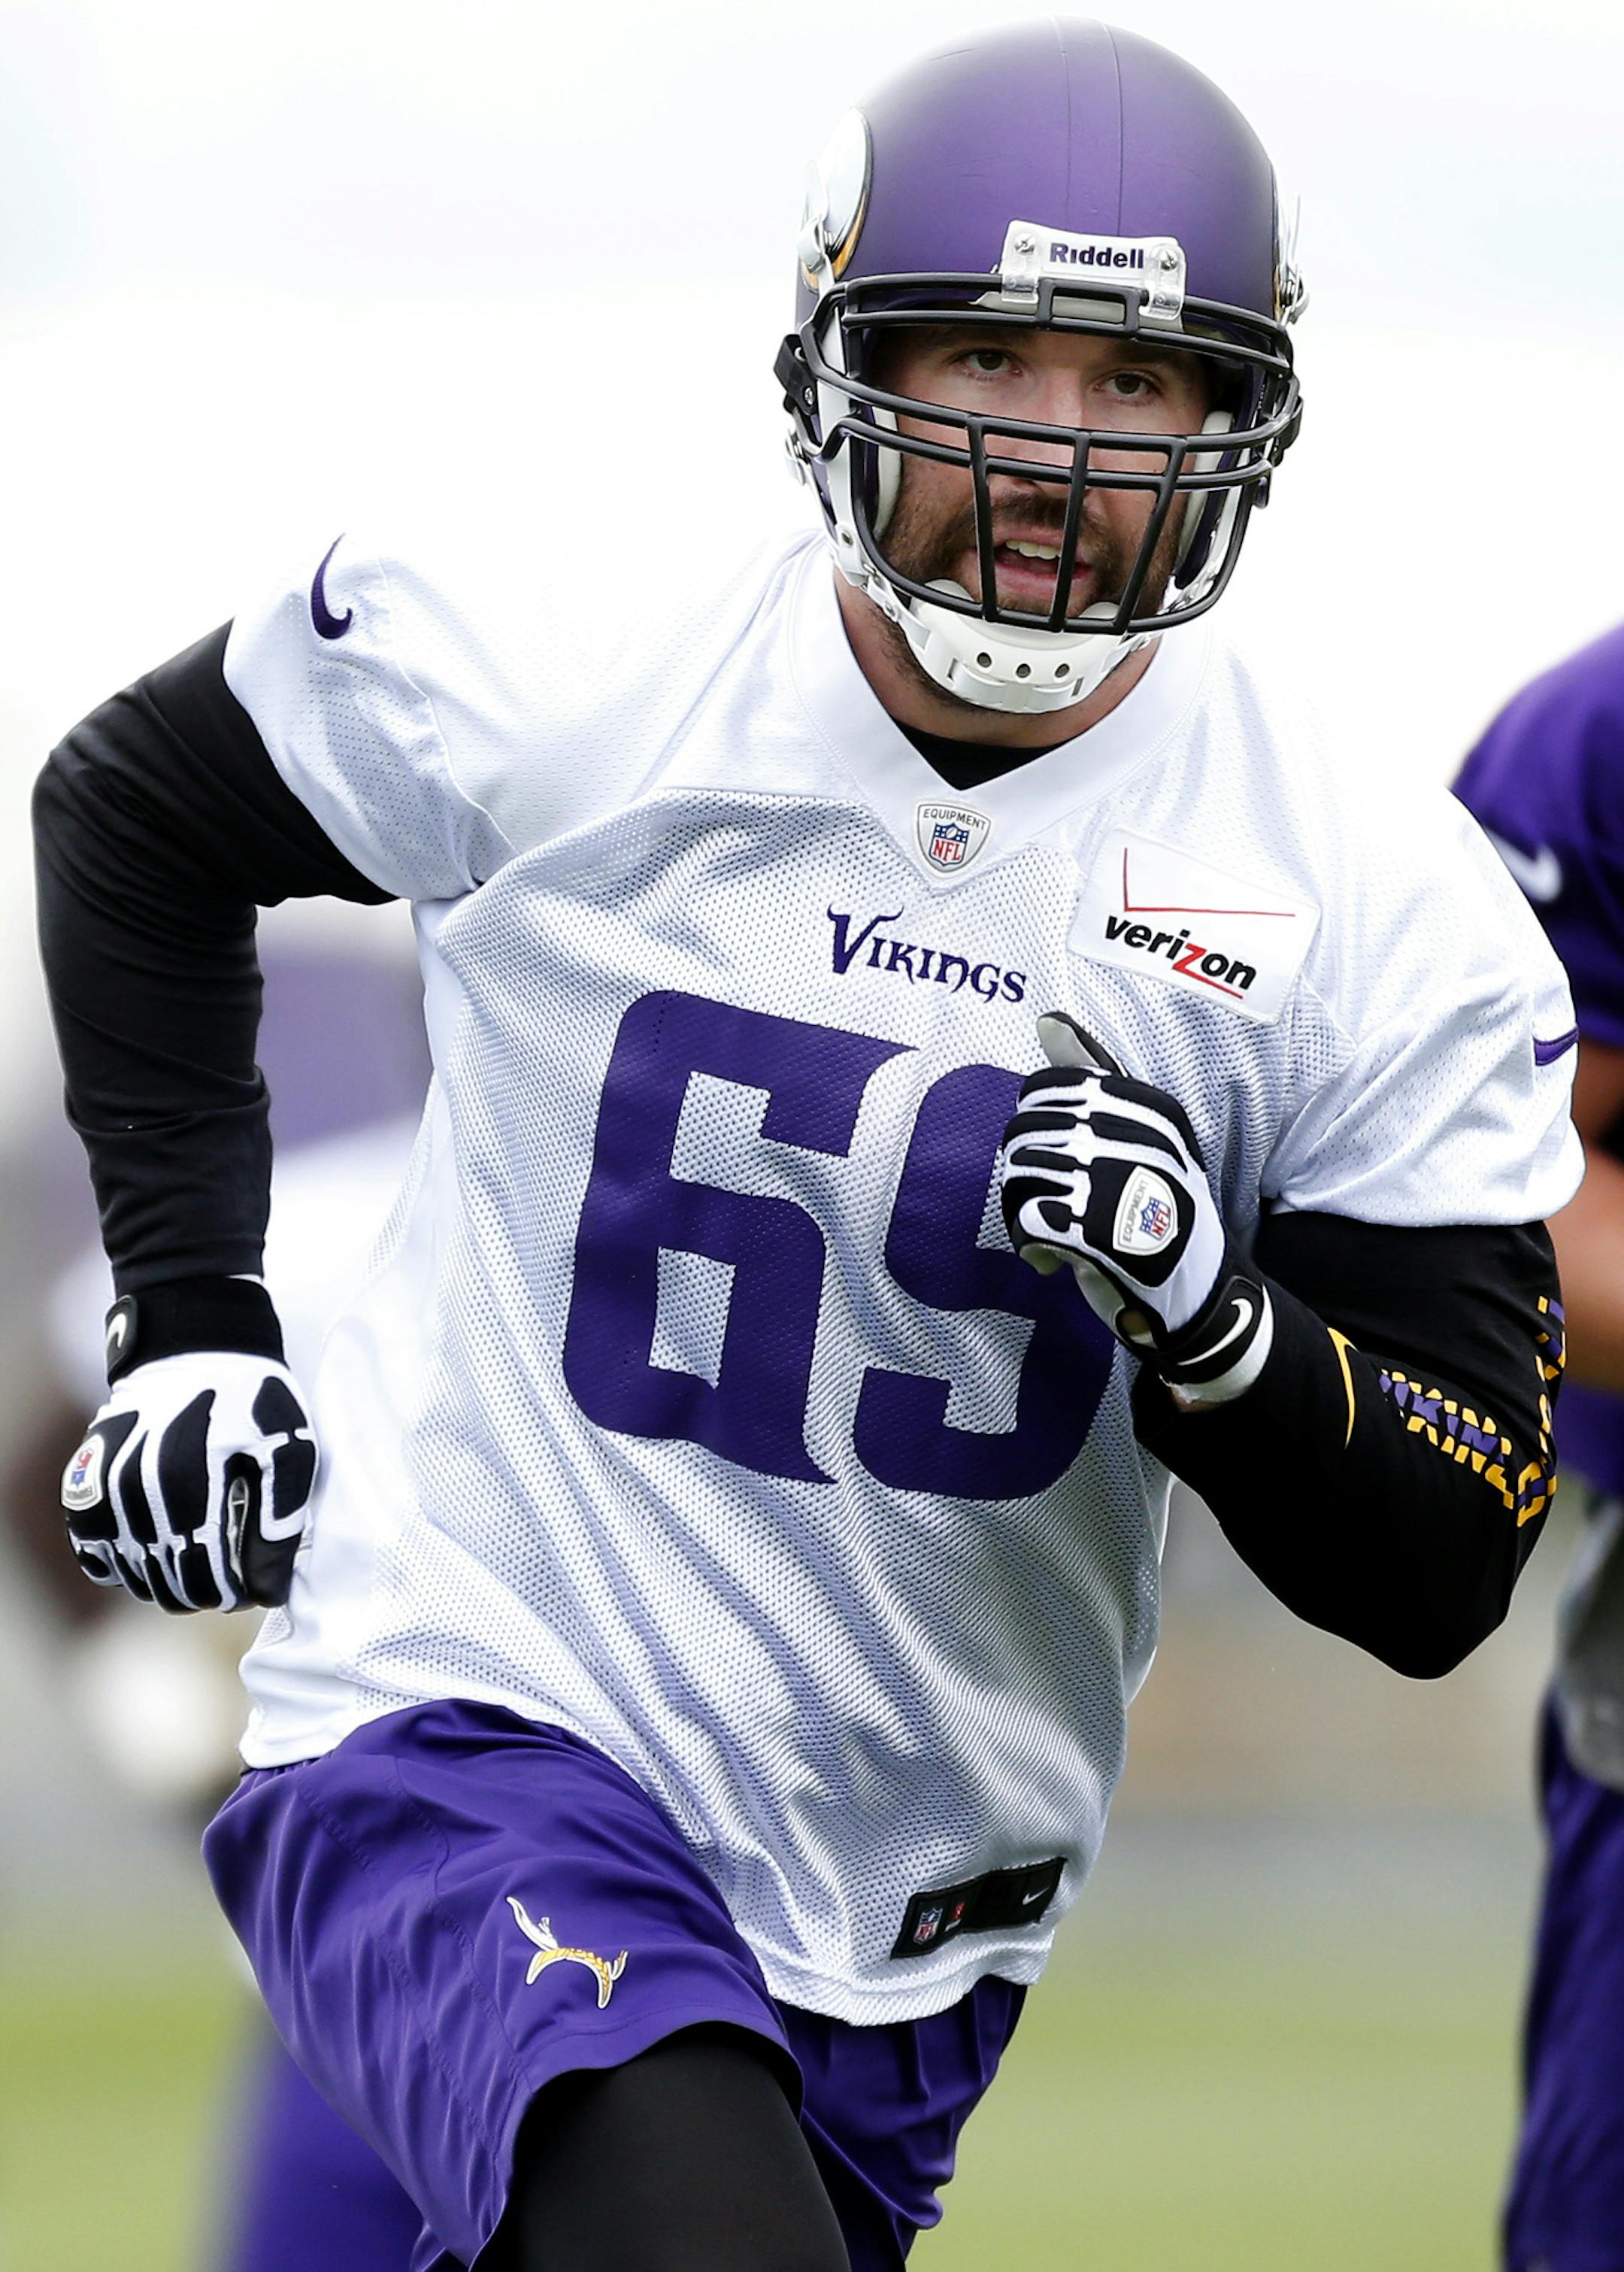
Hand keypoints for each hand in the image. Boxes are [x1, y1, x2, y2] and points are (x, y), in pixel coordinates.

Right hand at [61, 1348, 317, 1611]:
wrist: (195, 1350)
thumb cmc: (250, 1399)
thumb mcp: (287, 1448)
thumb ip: (280, 1519)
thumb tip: (268, 1587)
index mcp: (193, 1485)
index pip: (212, 1577)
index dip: (236, 1595)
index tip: (254, 1589)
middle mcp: (139, 1492)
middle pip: (171, 1584)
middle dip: (206, 1593)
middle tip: (230, 1582)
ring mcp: (105, 1489)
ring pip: (134, 1576)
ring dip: (167, 1583)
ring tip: (198, 1567)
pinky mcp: (84, 1484)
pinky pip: (92, 1551)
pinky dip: (120, 1565)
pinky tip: (152, 1554)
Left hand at [998, 1012, 1271, 1402]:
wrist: (1199, 1297)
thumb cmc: (1157, 1215)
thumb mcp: (1136, 1139)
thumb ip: (1092, 1079)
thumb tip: (1047, 1021)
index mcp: (1148, 1108)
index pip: (1046, 1088)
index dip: (1032, 1129)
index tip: (1057, 1161)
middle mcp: (1138, 1136)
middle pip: (1024, 1130)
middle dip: (1021, 1174)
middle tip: (1049, 1204)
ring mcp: (1123, 1182)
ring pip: (1020, 1172)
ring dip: (1022, 1211)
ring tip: (1052, 1234)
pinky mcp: (1103, 1231)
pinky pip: (1029, 1217)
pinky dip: (1030, 1245)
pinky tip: (1051, 1259)